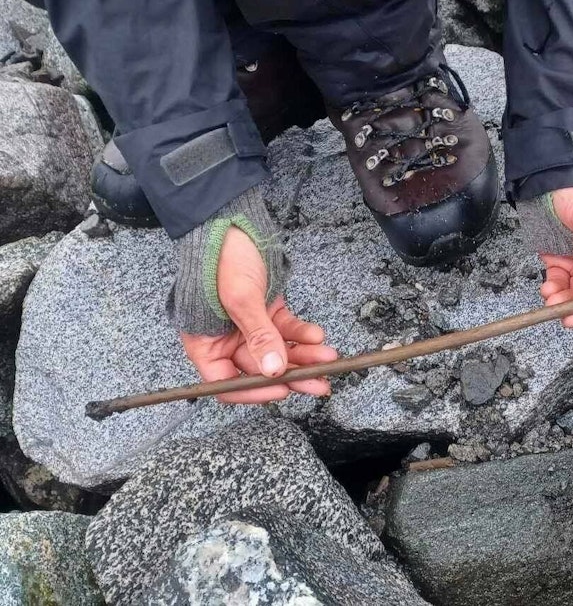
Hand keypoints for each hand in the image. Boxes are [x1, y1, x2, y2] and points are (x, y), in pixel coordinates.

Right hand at [180, 227, 337, 403]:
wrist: (231, 221)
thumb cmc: (220, 256)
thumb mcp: (239, 298)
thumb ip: (257, 336)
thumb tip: (273, 371)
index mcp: (205, 343)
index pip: (226, 383)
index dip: (255, 391)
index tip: (282, 390)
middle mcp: (226, 340)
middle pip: (260, 370)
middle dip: (292, 375)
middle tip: (319, 384)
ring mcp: (248, 326)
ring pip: (279, 351)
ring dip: (304, 357)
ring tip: (328, 358)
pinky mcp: (267, 311)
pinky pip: (287, 330)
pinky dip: (302, 334)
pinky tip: (317, 335)